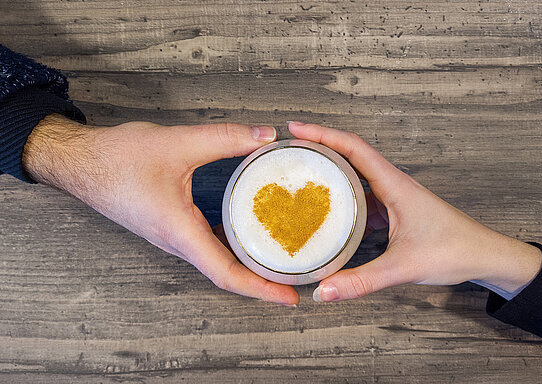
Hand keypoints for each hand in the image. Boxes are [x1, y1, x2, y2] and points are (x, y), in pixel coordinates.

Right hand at [22, 114, 298, 304]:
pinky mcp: (171, 226)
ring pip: (216, 261)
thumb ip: (225, 138)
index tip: (290, 298)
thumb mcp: (177, 144)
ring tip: (280, 260)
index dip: (260, 289)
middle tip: (297, 280)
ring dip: (248, 266)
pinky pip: (206, 244)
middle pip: (226, 274)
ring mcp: (173, 237)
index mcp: (179, 233)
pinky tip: (248, 231)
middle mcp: (177, 243)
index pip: (226, 274)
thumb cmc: (117, 159)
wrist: (78, 162)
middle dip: (262, 282)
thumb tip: (265, 136)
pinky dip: (232, 245)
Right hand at [288, 122, 541, 301]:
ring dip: (331, 169)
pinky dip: (343, 196)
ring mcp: (393, 196)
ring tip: (302, 173)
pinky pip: (363, 196)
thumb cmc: (453, 251)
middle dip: (320, 145)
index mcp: (395, 185)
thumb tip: (323, 291)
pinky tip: (328, 209)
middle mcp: (392, 184)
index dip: (323, 135)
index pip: (354, 148)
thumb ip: (362, 280)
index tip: (297, 129)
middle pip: (351, 154)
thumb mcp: (403, 267)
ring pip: (356, 175)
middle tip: (291, 148)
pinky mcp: (394, 210)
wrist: (484, 256)